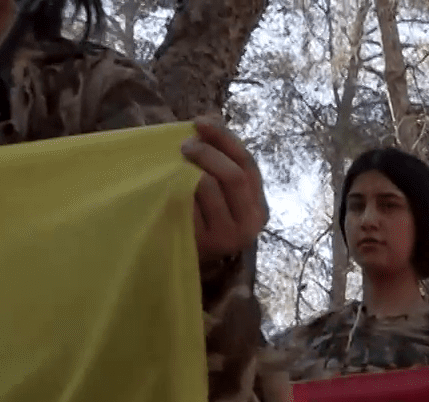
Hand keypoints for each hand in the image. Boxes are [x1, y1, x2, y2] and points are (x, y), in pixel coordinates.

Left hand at [181, 119, 267, 270]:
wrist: (185, 258)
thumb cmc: (202, 217)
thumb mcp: (219, 188)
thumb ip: (221, 156)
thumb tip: (213, 116)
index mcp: (259, 205)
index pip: (247, 164)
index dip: (225, 138)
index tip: (200, 122)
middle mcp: (251, 222)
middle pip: (234, 175)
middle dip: (208, 153)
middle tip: (184, 146)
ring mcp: (230, 236)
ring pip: (209, 186)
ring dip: (189, 171)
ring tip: (176, 168)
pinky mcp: (207, 243)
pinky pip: (188, 202)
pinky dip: (177, 190)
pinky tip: (170, 189)